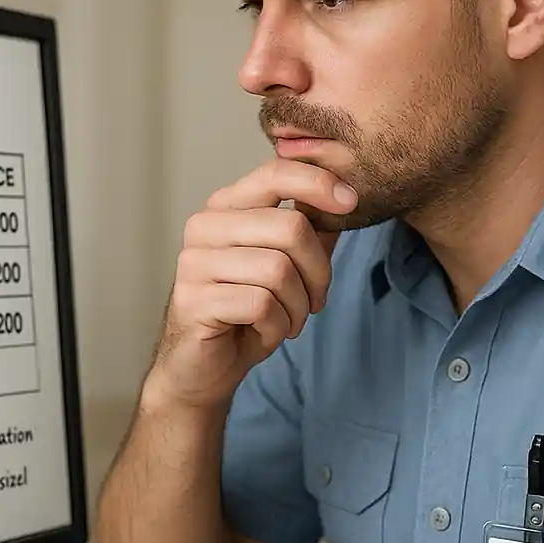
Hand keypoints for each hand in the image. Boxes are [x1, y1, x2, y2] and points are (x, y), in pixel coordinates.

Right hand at [145, 159, 356, 408]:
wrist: (201, 368)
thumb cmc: (244, 313)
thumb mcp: (283, 267)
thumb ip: (307, 232)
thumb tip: (345, 198)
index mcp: (224, 208)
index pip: (274, 174)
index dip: (318, 183)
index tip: (350, 202)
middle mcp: (203, 227)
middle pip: (290, 228)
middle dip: (318, 271)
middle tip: (315, 300)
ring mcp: (193, 263)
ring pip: (278, 271)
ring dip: (298, 306)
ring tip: (289, 321)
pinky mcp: (193, 301)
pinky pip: (261, 305)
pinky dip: (278, 327)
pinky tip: (266, 333)